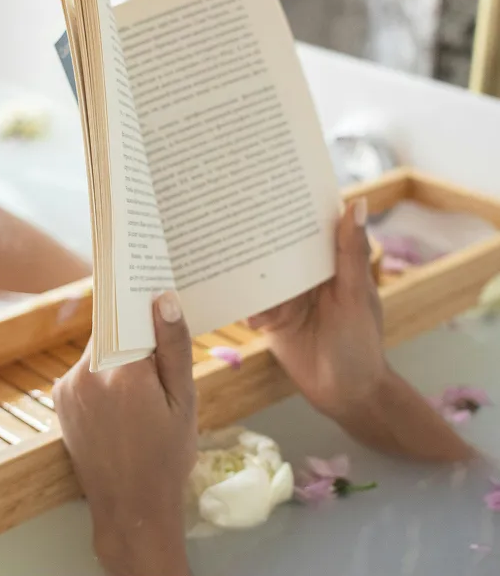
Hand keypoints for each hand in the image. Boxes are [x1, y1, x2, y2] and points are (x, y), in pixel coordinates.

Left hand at [53, 291, 195, 575]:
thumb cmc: (166, 456)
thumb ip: (174, 346)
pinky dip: (103, 372)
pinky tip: (124, 399)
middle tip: (158, 342)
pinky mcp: (59, 399)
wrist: (130, 508)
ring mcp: (67, 387)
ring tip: (145, 383)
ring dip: (118, 353)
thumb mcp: (185, 401)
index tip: (151, 286)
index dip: (137, 299)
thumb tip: (163, 298)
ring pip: (97, 349)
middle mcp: (86, 374)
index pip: (123, 312)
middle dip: (132, 330)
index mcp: (122, 372)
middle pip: (109, 328)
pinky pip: (85, 369)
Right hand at [250, 199, 473, 462]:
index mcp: (329, 262)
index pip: (309, 226)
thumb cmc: (360, 343)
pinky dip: (239, 300)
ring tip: (216, 250)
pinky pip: (249, 304)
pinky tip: (225, 294)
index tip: (268, 180)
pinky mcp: (268, 320)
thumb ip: (350, 252)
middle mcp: (304, 276)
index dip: (292, 205)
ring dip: (243, 267)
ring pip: (260, 275)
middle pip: (277, 248)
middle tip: (226, 212)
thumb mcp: (355, 295)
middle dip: (256, 234)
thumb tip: (358, 202)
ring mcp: (284, 297)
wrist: (345, 395)